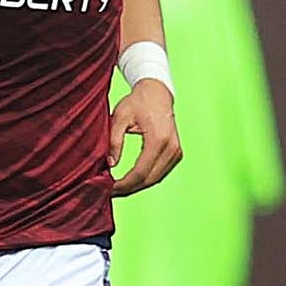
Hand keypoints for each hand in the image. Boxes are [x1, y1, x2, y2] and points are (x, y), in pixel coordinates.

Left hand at [107, 76, 181, 191]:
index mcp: (158, 139)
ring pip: (156, 178)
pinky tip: (131, 180)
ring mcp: (176, 151)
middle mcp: (171, 148)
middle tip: (110, 192)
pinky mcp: (176, 153)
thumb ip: (114, 141)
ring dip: (137, 186)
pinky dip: (146, 178)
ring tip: (118, 188)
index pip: (140, 172)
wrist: (157, 92)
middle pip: (149, 179)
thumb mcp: (120, 117)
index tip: (108, 188)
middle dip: (129, 188)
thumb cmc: (137, 102)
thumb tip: (110, 164)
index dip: (124, 184)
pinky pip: (160, 172)